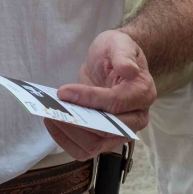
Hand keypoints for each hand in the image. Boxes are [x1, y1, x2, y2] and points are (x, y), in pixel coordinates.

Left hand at [47, 30, 154, 160]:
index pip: (115, 103)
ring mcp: (121, 132)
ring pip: (95, 145)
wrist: (113, 63)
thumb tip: (129, 70)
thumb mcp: (118, 43)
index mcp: (142, 93)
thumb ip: (123, 55)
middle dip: (77, 121)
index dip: (89, 99)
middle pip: (106, 130)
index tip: (63, 91)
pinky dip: (67, 140)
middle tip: (53, 109)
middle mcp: (136, 118)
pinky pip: (86, 150)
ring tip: (50, 115)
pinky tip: (52, 123)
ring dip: (69, 133)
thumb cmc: (116, 52)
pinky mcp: (105, 138)